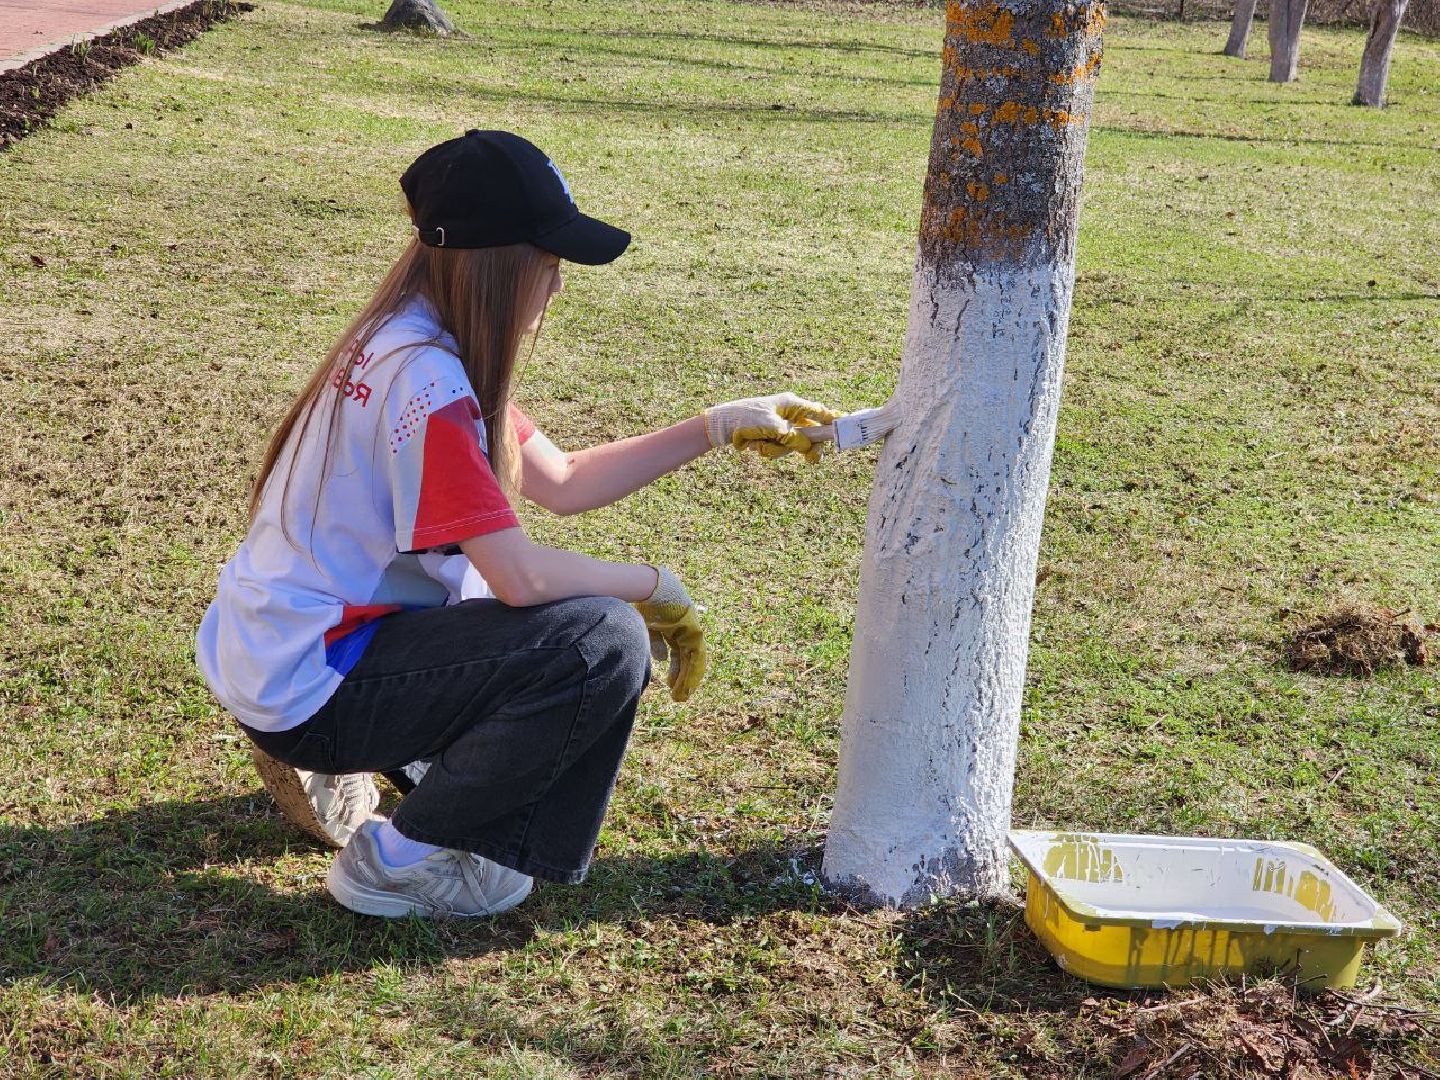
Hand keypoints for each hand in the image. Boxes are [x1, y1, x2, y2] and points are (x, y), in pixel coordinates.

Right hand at [634, 566, 705, 702]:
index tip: (672, 683)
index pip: (678, 652)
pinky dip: (693, 670)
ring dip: (689, 678)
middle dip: (683, 677)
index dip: (676, 668)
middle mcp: (685, 628)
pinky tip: (688, 684)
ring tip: (683, 694)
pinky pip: (696, 654)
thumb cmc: (643, 603)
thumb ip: (656, 643)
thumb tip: (661, 659)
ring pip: (693, 659)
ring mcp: (690, 628)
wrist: (646, 586)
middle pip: (686, 657)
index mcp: (674, 627)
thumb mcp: (648, 627)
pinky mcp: (692, 629)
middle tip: (680, 695)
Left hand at [702, 392, 840, 463]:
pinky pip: (779, 449)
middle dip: (804, 447)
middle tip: (812, 459)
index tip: (843, 431)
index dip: (832, 422)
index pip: (819, 412)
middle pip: (809, 434)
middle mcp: (788, 414)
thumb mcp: (773, 428)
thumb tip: (809, 448)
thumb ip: (794, 437)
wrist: (721, 425)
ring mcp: (780, 426)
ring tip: (761, 445)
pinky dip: (769, 450)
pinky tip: (756, 446)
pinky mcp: (771, 436)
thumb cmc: (746, 418)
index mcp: (792, 404)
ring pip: (792, 445)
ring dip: (778, 449)